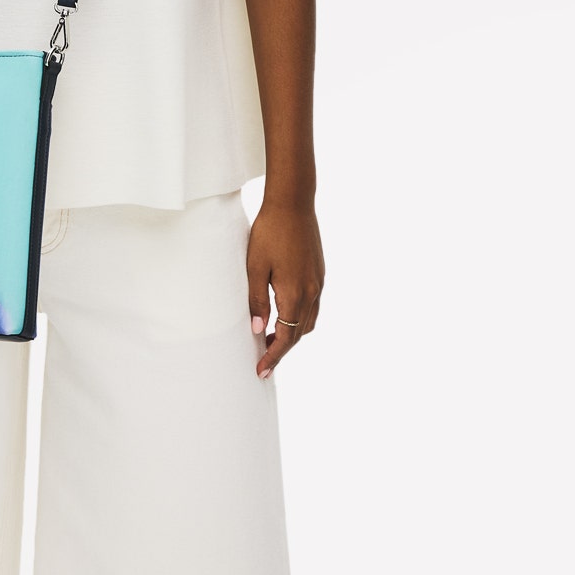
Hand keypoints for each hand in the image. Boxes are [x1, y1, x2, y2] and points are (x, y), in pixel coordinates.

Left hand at [246, 198, 324, 378]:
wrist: (293, 203)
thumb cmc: (269, 232)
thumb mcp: (255, 266)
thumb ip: (257, 300)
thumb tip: (258, 330)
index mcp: (294, 293)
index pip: (285, 337)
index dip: (273, 356)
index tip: (261, 371)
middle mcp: (311, 292)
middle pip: (299, 334)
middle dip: (282, 351)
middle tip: (264, 363)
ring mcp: (318, 283)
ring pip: (309, 322)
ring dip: (293, 336)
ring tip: (274, 343)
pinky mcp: (320, 273)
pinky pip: (313, 307)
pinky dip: (301, 320)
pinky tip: (287, 318)